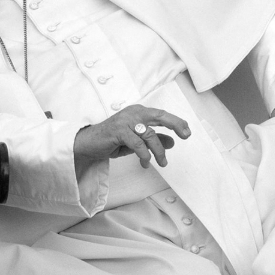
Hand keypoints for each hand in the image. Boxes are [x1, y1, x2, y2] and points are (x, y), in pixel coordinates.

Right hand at [74, 105, 190, 169]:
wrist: (88, 144)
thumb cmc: (112, 140)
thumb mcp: (137, 141)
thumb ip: (153, 139)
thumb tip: (172, 142)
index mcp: (138, 112)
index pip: (161, 115)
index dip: (176, 122)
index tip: (186, 131)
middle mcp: (134, 113)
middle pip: (159, 116)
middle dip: (175, 124)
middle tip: (186, 135)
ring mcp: (125, 121)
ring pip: (150, 135)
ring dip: (158, 151)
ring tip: (162, 162)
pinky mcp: (118, 131)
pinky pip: (137, 143)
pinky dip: (144, 154)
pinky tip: (145, 162)